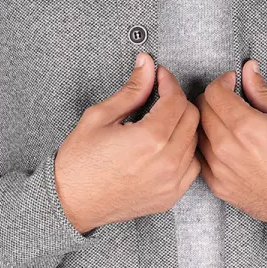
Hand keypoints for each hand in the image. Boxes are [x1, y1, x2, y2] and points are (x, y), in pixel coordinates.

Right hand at [54, 54, 200, 233]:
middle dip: (177, 101)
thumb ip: (131, 90)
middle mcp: (167, 162)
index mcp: (150, 139)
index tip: (160, 76)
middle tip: (160, 96)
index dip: (169, 82)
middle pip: (191, 118)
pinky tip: (165, 146)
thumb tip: (146, 64)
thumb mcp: (100, 117)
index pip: (177, 100)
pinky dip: (184, 152)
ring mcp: (172, 182)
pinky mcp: (171, 196)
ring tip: (160, 121)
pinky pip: (192, 166)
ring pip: (194, 141)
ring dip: (182, 126)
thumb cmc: (80, 163)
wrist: (72, 203)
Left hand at [195, 59, 266, 239]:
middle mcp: (227, 149)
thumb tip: (249, 70)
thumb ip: (265, 93)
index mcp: (247, 128)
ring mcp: (219, 170)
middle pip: (201, 110)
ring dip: (208, 121)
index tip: (233, 82)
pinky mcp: (218, 186)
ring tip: (229, 121)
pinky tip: (228, 144)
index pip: (213, 93)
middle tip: (231, 99)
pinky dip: (208, 145)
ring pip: (197, 133)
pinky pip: (200, 157)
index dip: (223, 81)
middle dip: (214, 98)